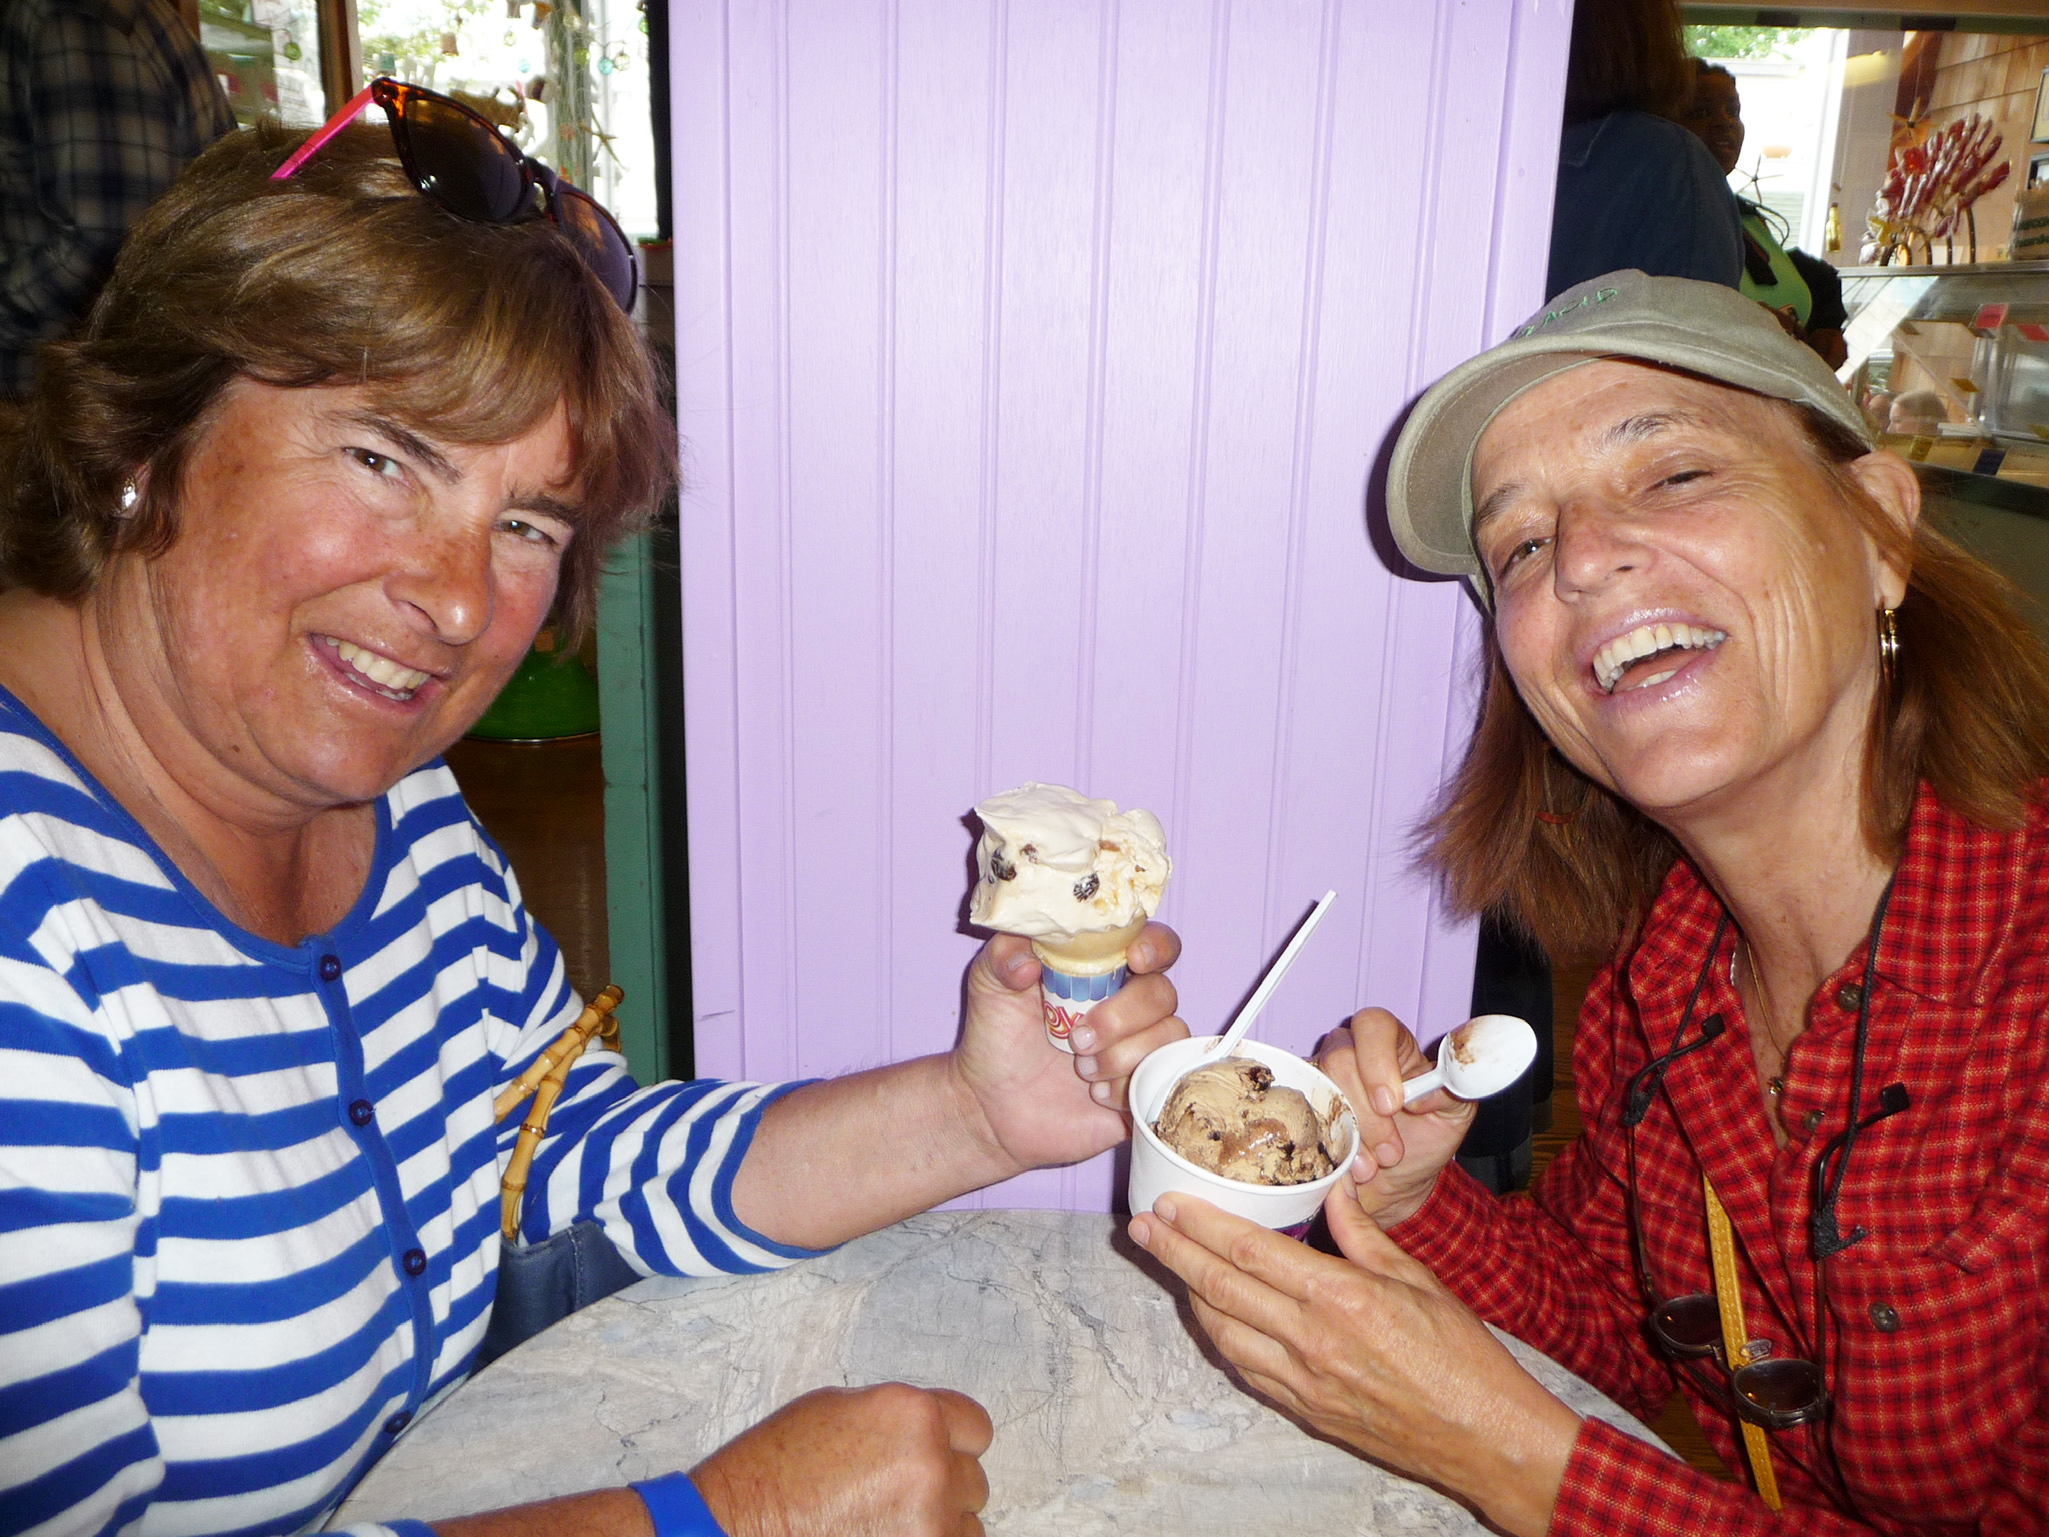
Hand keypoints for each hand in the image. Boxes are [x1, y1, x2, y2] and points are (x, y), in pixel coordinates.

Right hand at [692, 1384, 993, 1536]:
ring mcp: (929, 1521)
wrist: (737, 1525)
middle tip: (893, 1497)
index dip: (952, 1444)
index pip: (975, 1428)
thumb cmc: (776, 1469)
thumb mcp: (837, 1411)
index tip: (935, 1456)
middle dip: (942, 1487)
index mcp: (911, 1414)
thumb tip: (933, 1432)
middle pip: (973, 1480)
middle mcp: (930, 1464)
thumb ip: (897, 1417)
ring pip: (967, 1526)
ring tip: (884, 1523)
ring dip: (939, 1526)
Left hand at [950, 924, 1186, 1170]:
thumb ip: (1004, 956)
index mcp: (1102, 969)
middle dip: (1123, 1015)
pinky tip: (1095, 1095)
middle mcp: (1129, 1005)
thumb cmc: (998, 1038)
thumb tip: (1029, 961)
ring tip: (1081, 1070)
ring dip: (1124, 1054)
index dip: (1155, 946)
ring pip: (1170, 1036)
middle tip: (1077, 1039)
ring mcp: (1140, 1047)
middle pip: (1163, 992)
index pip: (1153, 943)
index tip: (1134, 960)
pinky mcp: (1145, 1087)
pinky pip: (1165, 1079)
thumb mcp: (988, 986)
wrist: (993, 1108)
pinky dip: (1128, 1086)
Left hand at [1128, 1191, 1578, 1536]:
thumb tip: (1332, 1187)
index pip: (1251, 1252)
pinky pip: (1246, 1368)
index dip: (1202, 1225)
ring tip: (1166, 1261)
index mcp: (1341, 1297)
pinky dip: (1220, 1335)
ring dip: (1188, 1294)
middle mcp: (1312, 1340)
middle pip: (1221, 1288)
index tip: (1169, 1203)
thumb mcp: (1417, 1279)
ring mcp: (1304, 1382)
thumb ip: (1363, 1233)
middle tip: (1141, 1225)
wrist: (1483, 1437)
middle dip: (1174, 1253)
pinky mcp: (1306, 1411)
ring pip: (1223, 1331)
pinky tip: (1209, 1314)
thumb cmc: (1461, 1355)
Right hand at [1315, 1010, 1472, 1226]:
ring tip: (1374, 1165)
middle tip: (1392, 1151)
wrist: (1399, 1182)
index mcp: (1391, 1043)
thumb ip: (1450, 1093)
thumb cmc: (1424, 1139)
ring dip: (1349, 1136)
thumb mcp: (1453, 1117)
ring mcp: (1321, 1081)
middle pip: (1340, 1059)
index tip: (1392, 1103)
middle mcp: (1350, 1053)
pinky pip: (1301, 1120)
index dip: (1377, 1059)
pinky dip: (1328, 1149)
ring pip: (1319, 1091)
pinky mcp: (1302, 1111)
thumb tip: (1424, 1093)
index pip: (1374, 1024)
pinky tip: (1351, 1166)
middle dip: (1366, 1114)